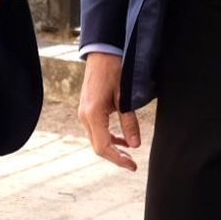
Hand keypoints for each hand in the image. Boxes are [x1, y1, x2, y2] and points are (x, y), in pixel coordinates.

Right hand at [78, 52, 141, 171]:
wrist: (102, 53)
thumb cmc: (114, 70)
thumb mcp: (125, 97)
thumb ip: (129, 122)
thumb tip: (135, 145)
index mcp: (93, 114)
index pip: (103, 146)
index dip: (118, 159)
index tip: (132, 166)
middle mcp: (85, 116)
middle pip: (98, 146)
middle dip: (115, 157)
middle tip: (133, 164)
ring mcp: (84, 114)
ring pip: (97, 139)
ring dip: (113, 148)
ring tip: (130, 154)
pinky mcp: (87, 110)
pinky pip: (96, 130)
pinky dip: (109, 137)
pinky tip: (122, 139)